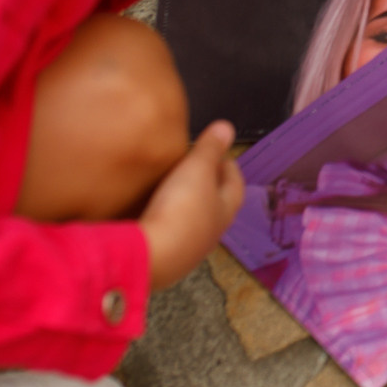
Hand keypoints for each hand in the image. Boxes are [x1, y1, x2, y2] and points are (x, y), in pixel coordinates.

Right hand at [141, 121, 245, 288]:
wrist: (150, 256)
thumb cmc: (180, 209)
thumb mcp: (195, 169)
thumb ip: (209, 149)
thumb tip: (228, 127)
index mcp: (224, 210)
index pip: (235, 185)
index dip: (229, 167)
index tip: (221, 153)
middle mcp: (211, 233)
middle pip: (217, 205)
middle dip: (210, 186)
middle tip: (197, 168)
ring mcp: (189, 250)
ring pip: (195, 222)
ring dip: (189, 204)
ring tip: (174, 188)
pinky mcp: (166, 259)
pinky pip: (171, 234)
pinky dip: (168, 220)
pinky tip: (153, 213)